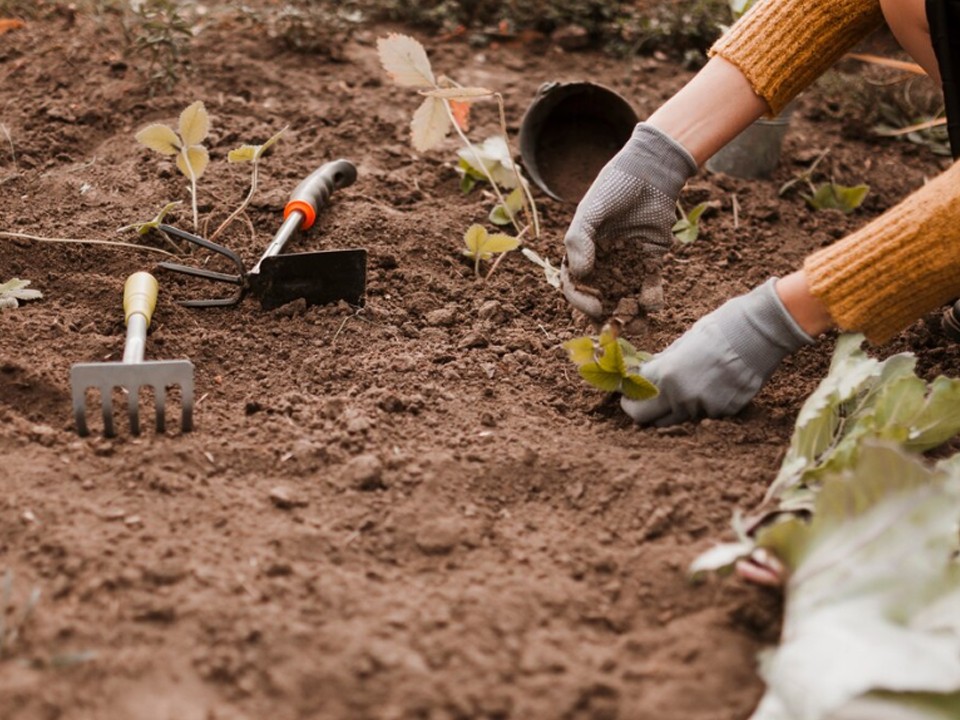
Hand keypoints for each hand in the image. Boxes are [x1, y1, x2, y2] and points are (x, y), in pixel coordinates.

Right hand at [562, 123, 696, 319]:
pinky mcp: (651, 260)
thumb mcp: (590, 210)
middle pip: (599, 296)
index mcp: (581, 251)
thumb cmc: (614, 187)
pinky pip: (649, 284)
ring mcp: (626, 262)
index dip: (581, 300)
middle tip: (614, 329)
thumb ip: (579, 241)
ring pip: (624, 295)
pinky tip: (653, 305)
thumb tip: (579, 275)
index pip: (575, 284)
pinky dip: (651, 297)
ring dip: (629, 313)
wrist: (651, 171)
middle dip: (606, 315)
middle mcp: (602, 261)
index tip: (594, 307)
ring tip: (637, 327)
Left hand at [621, 279, 813, 425]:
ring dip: (672, 407)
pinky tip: (709, 385)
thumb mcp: (682, 343)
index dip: (628, 395)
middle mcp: (681, 397)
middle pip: (647, 419)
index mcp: (666, 375)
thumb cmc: (718, 330)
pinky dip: (699, 405)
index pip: (633, 398)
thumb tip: (645, 374)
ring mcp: (704, 408)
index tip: (627, 394)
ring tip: (683, 386)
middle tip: (642, 401)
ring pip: (676, 418)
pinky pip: (702, 415)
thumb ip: (661, 364)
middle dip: (641, 410)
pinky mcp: (724, 413)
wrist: (759, 333)